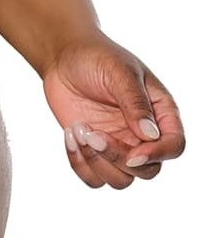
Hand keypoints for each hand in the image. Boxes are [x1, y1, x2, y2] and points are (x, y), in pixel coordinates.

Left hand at [41, 32, 185, 188]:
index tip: (133, 154)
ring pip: (120, 180)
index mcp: (160, 113)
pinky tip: (69, 135)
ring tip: (78, 129)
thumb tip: (150, 135)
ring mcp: (119, 146)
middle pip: (147, 171)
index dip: (157, 155)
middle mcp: (143, 135)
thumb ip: (136, 102)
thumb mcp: (119, 72)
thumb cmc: (98, 57)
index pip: (174, 146)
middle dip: (118, 158)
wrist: (64, 57)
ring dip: (96, 162)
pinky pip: (93, 178)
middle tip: (91, 133)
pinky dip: (79, 164)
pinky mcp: (94, 152)